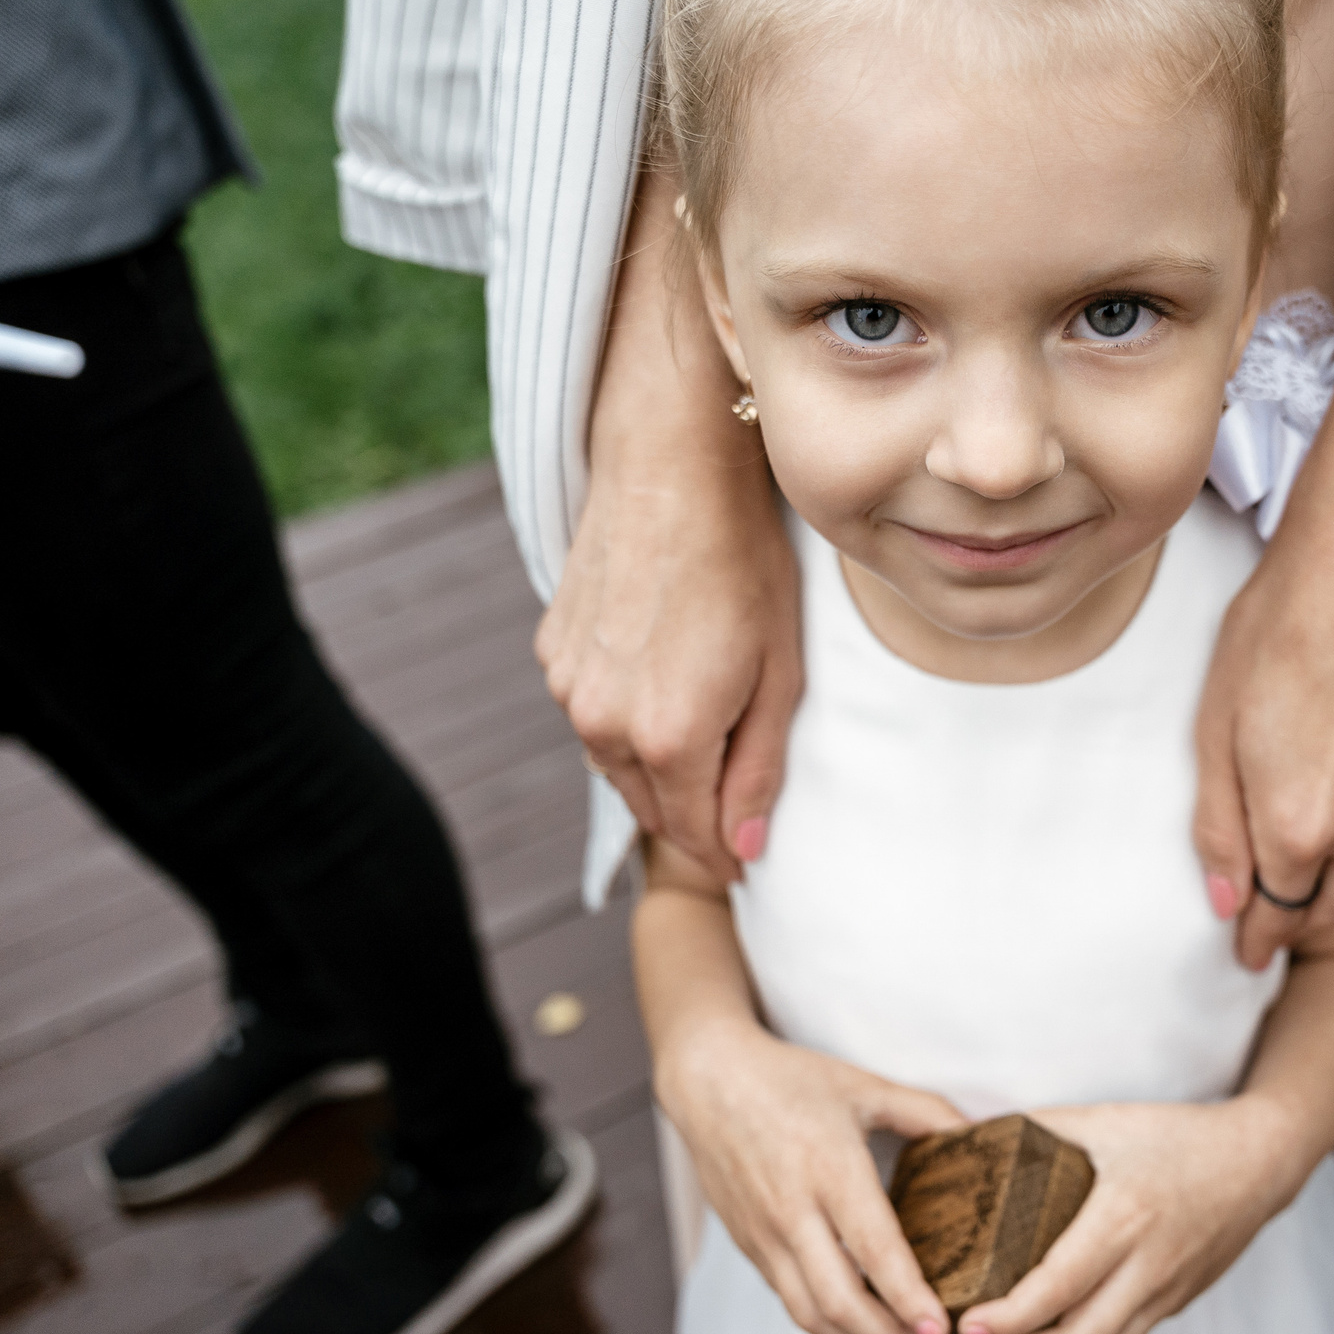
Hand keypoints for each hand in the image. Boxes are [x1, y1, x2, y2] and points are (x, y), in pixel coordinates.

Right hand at [538, 469, 799, 881]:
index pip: (695, 833)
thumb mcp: (781, 674)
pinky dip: (624, 722)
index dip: (725, 856)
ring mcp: (568, 687)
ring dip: (655, 774)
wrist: (671, 469)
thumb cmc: (744, 563)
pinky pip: (592, 714)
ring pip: (614, 764)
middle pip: (649, 808)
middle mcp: (602, 723)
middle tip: (730, 822)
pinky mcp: (552, 652)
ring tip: (702, 757)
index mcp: (666, 739)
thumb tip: (747, 846)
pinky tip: (660, 691)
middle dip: (690, 821)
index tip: (746, 863)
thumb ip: (759, 770)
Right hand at [658, 1017, 965, 1333]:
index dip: (908, 1298)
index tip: (941, 1328)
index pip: (874, 1250)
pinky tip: (861, 1332)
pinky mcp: (749, 1246)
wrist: (709, 1080)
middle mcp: (793, 1210)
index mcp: (830, 1168)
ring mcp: (765, 1234)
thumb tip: (980, 1136)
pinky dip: (828, 1327)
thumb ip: (929, 1112)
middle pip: (839, 1301)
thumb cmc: (790, 1080)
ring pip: (809, 1314)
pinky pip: (790, 1300)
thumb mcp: (866, 1086)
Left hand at [959, 1097, 1314, 1333]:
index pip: (1058, 1290)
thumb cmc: (1176, 1135)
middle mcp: (1147, 1265)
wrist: (1260, 1161)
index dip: (1008, 1320)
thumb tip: (962, 1137)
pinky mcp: (1173, 1305)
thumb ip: (1034, 1128)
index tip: (967, 1323)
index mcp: (1124, 1217)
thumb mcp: (1103, 1121)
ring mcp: (1164, 1293)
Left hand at [1193, 510, 1333, 971]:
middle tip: (1269, 920)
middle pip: (1330, 899)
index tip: (1245, 953)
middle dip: (1296, 913)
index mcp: (1302, 826)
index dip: (1257, 938)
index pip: (1278, 914)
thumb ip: (1219, 827)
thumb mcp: (1215, 728)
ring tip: (1305, 849)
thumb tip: (1227, 901)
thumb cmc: (1278, 628)